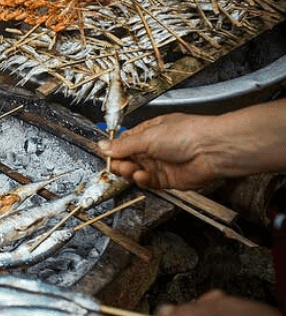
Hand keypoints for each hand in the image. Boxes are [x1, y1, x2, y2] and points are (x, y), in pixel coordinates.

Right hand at [98, 113, 220, 189]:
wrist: (212, 150)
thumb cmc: (188, 134)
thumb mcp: (147, 136)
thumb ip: (123, 145)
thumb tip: (103, 146)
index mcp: (149, 132)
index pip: (124, 142)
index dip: (113, 150)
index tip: (104, 155)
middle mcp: (154, 148)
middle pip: (128, 159)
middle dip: (119, 163)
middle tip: (115, 165)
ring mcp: (161, 164)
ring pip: (136, 172)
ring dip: (130, 172)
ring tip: (130, 170)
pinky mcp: (168, 180)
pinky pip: (149, 183)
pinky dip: (143, 181)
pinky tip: (142, 176)